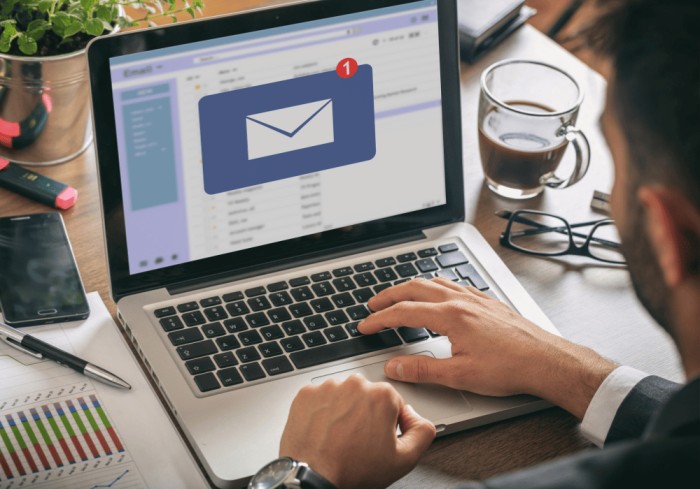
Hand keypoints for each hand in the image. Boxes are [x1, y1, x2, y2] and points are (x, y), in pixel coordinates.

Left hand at [279, 374, 434, 488]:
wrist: (313, 477)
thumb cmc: (352, 470)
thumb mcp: (404, 460)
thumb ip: (423, 432)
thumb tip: (417, 417)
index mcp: (382, 395)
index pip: (393, 403)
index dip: (388, 424)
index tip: (378, 438)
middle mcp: (355, 384)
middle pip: (367, 396)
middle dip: (366, 414)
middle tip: (359, 440)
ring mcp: (328, 387)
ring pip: (343, 396)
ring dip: (343, 411)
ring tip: (339, 437)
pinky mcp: (307, 393)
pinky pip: (320, 398)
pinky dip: (322, 411)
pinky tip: (324, 431)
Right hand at [358, 278, 616, 418]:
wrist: (547, 360)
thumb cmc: (510, 368)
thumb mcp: (460, 375)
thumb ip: (422, 370)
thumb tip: (394, 368)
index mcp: (450, 316)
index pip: (404, 312)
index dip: (380, 319)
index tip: (365, 326)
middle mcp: (461, 301)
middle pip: (414, 288)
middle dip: (389, 295)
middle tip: (373, 304)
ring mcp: (475, 298)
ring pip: (434, 282)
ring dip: (411, 287)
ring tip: (399, 295)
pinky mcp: (487, 302)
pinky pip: (454, 284)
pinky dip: (435, 285)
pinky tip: (438, 293)